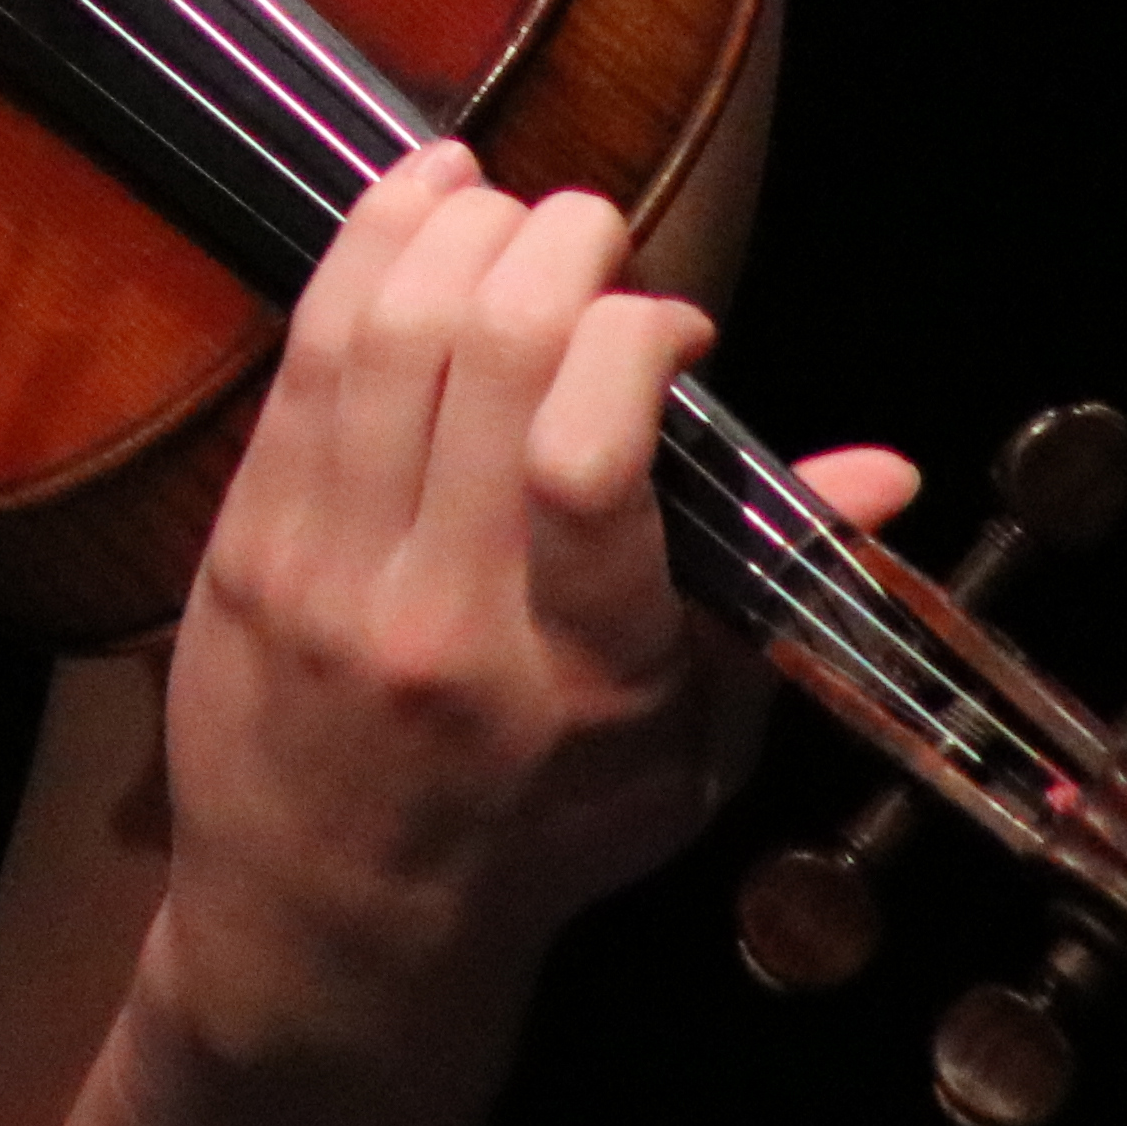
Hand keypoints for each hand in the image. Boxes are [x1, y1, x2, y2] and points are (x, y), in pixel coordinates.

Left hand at [155, 144, 914, 1054]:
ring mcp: (321, 566)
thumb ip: (771, 602)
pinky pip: (302, 354)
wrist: (332, 925)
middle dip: (556, 247)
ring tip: (510, 200)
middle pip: (485, 356)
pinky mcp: (242, 535)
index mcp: (570, 671)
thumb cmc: (544, 835)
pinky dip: (363, 252)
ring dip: (457, 229)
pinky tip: (417, 200)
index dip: (636, 343)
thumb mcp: (689, 756)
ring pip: (383, 332)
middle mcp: (437, 609)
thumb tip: (884, 472)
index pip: (587, 458)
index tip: (675, 332)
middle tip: (598, 235)